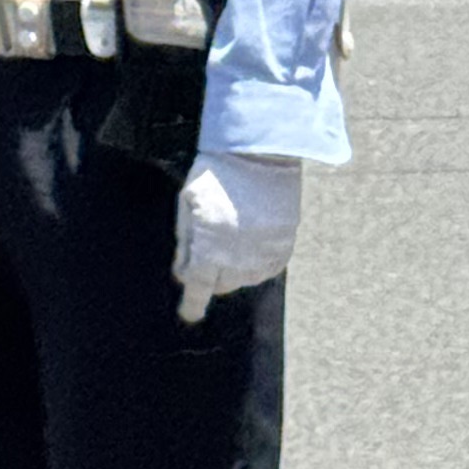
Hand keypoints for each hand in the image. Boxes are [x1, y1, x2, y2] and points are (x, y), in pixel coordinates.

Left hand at [174, 152, 302, 322]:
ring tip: (232, 240)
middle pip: (221, 285)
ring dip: (234, 270)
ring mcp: (263, 253)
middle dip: (211, 275)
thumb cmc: (216, 176)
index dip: (192, 304)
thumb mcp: (188, 203)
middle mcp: (238, 257)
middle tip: (210, 251)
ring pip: (244, 279)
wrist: (259, 154)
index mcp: (210, 246)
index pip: (198, 287)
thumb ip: (185, 241)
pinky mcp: (284, 246)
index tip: (189, 314)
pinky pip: (267, 270)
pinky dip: (256, 264)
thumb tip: (184, 273)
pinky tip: (250, 243)